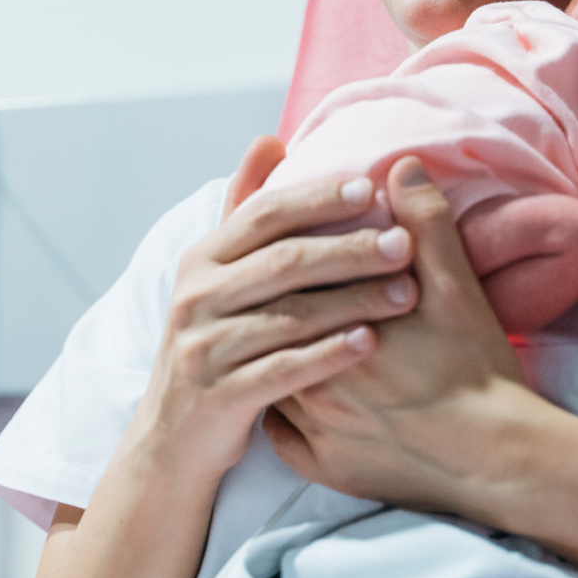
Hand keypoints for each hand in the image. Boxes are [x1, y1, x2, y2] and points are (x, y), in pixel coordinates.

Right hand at [117, 135, 421, 486]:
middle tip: (404, 244)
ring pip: (289, 315)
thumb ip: (244, 208)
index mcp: (202, 258)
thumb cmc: (214, 342)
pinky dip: (328, 355)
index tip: (371, 187)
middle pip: (283, 262)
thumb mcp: (217, 274)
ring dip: (353, 302)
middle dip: (349, 249)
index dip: (316, 198)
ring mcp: (205, 347)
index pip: (263, 213)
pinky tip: (369, 342)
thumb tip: (268, 139)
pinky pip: (282, 370)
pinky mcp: (220, 395)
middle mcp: (197, 296)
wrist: (171, 438)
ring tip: (406, 294)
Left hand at [265, 156, 531, 511]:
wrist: (498, 456)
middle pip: (269, 333)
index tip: (290, 251)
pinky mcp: (325, 469)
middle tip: (282, 295)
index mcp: (336, 327)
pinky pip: (281, 439)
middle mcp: (313, 379)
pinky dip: (284, 416)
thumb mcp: (456, 286)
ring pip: (270, 383)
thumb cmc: (477, 369)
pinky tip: (294, 398)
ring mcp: (315, 430)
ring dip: (275, 360)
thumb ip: (425, 222)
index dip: (287, 261)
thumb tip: (401, 167)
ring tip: (281, 339)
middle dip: (273, 312)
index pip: (287, 284)